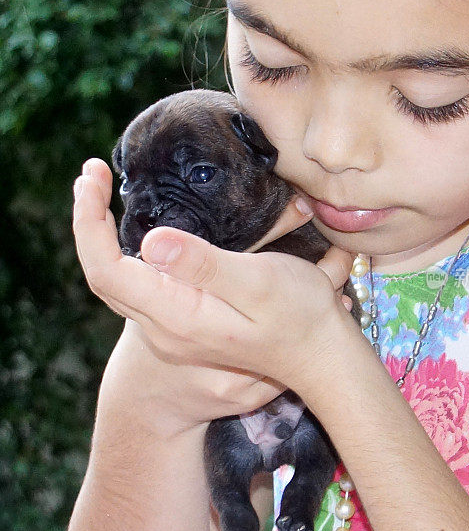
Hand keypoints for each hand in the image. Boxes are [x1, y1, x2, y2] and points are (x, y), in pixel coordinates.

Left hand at [73, 158, 353, 424]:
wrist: (320, 356)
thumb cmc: (300, 316)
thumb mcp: (259, 284)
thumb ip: (204, 266)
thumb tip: (150, 241)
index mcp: (178, 317)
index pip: (106, 270)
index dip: (89, 221)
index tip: (94, 176)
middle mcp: (165, 330)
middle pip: (102, 276)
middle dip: (88, 221)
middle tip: (94, 174)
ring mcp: (172, 332)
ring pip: (117, 283)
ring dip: (101, 237)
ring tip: (104, 191)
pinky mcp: (185, 325)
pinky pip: (137, 288)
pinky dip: (124, 253)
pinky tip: (138, 227)